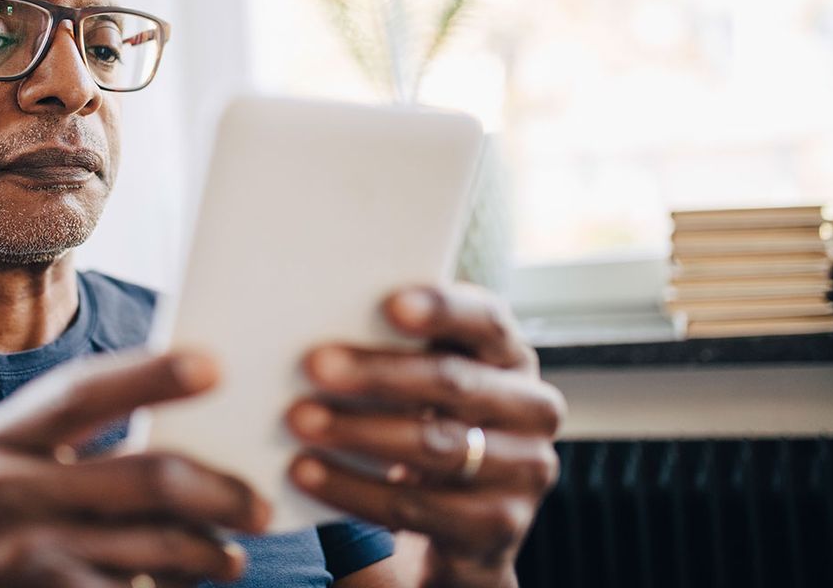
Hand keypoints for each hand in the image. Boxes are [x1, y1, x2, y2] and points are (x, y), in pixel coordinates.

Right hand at [0, 350, 268, 587]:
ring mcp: (14, 555)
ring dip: (207, 555)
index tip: (216, 365)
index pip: (79, 390)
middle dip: (218, 491)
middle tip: (259, 506)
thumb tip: (182, 435)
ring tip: (228, 559)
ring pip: (155, 545)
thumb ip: (62, 455)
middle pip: (145, 474)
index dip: (151, 373)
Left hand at [285, 284, 564, 587]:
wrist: (457, 524)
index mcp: (510, 356)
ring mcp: (525, 470)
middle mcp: (533, 408)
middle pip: (453, 383)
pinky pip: (416, 508)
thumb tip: (321, 327)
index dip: (441, 310)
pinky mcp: (499, 527)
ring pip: (436, 445)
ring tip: (299, 420)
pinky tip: (305, 473)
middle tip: (313, 365)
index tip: (389, 305)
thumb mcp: (423, 384)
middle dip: (378, 374)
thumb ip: (397, 350)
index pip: (485, 320)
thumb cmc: (425, 423)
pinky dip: (352, 489)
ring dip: (358, 431)